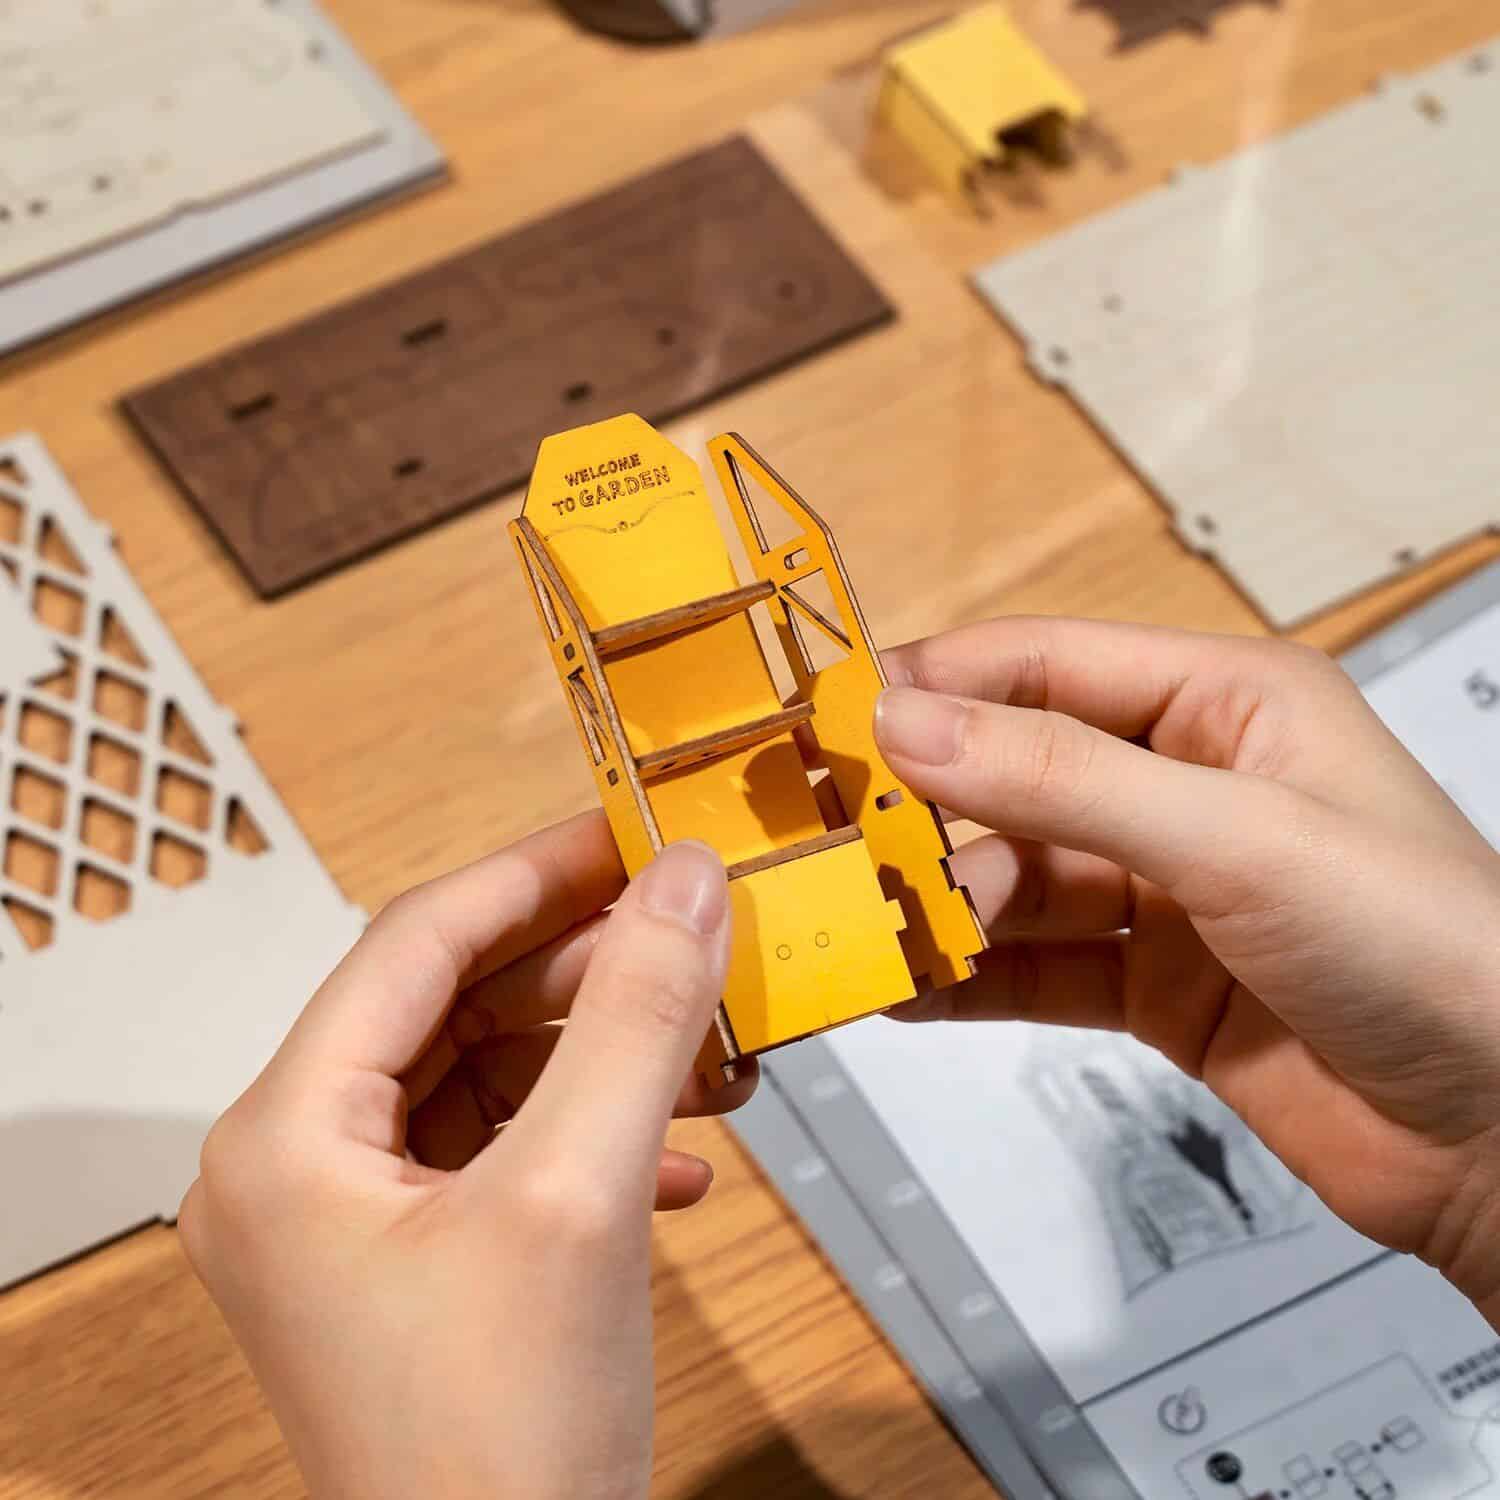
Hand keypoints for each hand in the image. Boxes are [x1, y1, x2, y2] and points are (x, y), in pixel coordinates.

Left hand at [179, 817, 750, 1499]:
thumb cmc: (487, 1466)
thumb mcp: (578, 1202)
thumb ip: (633, 1023)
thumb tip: (682, 894)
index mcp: (286, 1142)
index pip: (413, 942)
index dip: (532, 872)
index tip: (624, 832)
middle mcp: (300, 1173)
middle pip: (453, 1001)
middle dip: (582, 966)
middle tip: (682, 927)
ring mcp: (357, 1223)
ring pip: (490, 1072)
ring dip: (600, 1049)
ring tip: (699, 1039)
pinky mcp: (420, 1263)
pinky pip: (508, 1145)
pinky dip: (592, 1127)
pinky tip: (674, 1152)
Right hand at [876, 618, 1499, 1319]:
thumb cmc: (1436, 951)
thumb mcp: (1235, 838)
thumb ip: (1062, 778)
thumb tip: (912, 725)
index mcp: (1224, 703)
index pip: (1040, 665)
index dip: (933, 688)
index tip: (835, 724)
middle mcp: (1187, 786)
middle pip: (1012, 775)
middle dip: (924, 811)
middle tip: (837, 846)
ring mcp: (1169, 890)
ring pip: (1015, 878)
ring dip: (940, 904)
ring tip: (870, 931)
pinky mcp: (1156, 984)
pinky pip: (1035, 968)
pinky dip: (968, 979)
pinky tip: (910, 989)